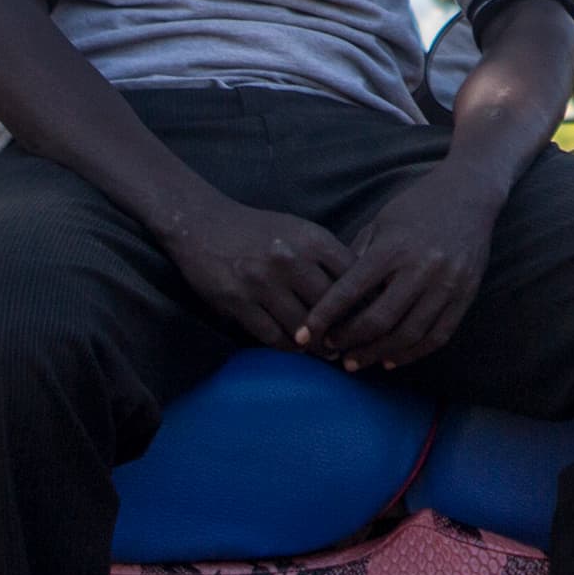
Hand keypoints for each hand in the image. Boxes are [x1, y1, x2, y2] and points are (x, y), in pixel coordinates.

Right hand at [167, 195, 350, 349]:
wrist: (203, 223)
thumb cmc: (259, 230)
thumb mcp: (300, 230)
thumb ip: (327, 257)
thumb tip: (361, 291)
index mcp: (312, 239)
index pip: (352, 278)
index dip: (364, 302)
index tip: (370, 318)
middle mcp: (291, 260)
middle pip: (330, 307)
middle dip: (343, 329)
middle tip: (351, 343)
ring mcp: (263, 283)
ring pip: (303, 327)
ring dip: (317, 345)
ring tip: (326, 351)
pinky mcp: (239, 302)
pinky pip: (272, 336)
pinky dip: (288, 346)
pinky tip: (296, 347)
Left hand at [305, 166, 505, 369]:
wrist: (471, 192)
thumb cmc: (418, 205)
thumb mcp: (381, 222)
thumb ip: (359, 257)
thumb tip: (333, 295)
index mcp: (394, 247)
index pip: (351, 290)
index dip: (325, 316)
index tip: (305, 334)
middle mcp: (421, 268)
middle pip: (379, 320)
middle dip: (349, 341)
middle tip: (330, 350)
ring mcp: (447, 284)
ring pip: (408, 335)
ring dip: (377, 354)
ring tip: (356, 361)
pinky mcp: (466, 294)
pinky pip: (437, 336)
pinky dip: (412, 354)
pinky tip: (392, 359)